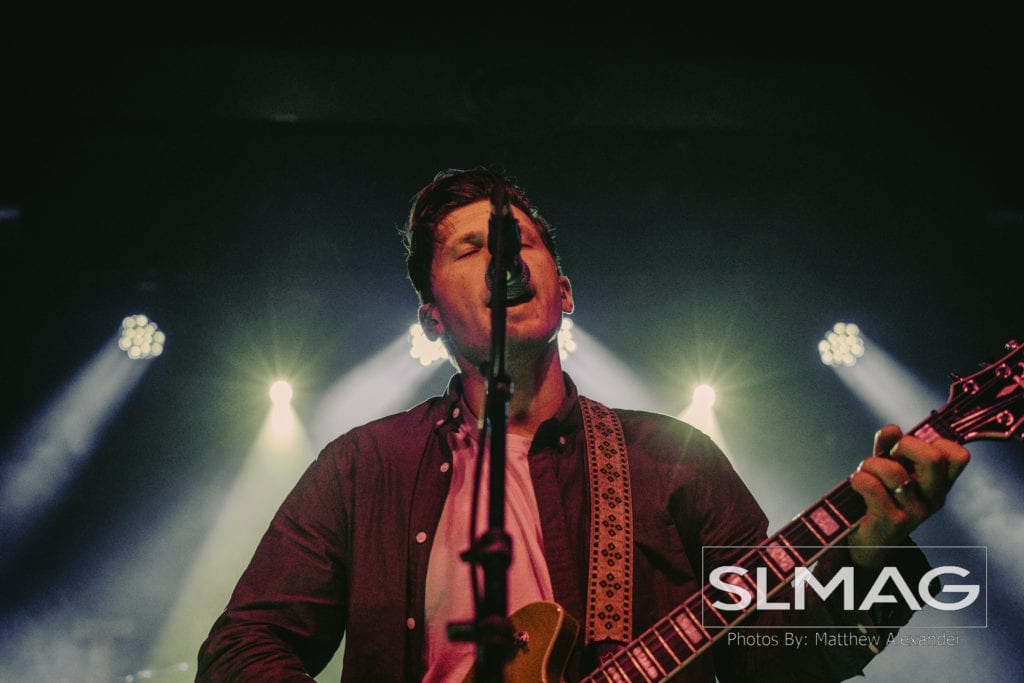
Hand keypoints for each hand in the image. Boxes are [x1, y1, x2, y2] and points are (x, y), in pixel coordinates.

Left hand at [846, 424, 969, 567]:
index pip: (958, 455)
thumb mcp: (888, 466)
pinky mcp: (892, 522)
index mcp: (940, 483)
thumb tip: (892, 429)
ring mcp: (915, 512)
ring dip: (871, 464)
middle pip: (933, 458)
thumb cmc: (880, 495)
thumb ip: (890, 445)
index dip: (933, 441)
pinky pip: (873, 487)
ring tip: (864, 472)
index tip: (910, 447)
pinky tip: (856, 483)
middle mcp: (934, 498)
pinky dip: (859, 479)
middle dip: (904, 446)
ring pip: (895, 471)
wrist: (867, 540)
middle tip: (889, 456)